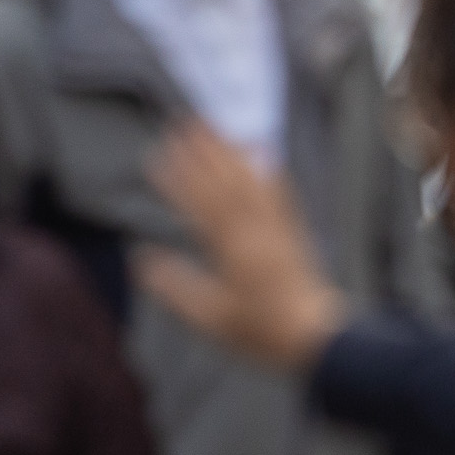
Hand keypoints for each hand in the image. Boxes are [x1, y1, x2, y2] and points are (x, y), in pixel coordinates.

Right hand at [133, 123, 345, 370]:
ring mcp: (275, 226)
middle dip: (201, 149)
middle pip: (223, 180)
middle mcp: (254, 229)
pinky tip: (259, 149)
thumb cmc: (259, 331)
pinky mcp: (291, 229)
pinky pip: (278, 190)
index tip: (155, 155)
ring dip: (228, 149)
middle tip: (182, 120)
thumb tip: (141, 260)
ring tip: (211, 125)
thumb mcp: (209, 317)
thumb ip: (175, 287)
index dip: (175, 178)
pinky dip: (266, 166)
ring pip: (248, 178)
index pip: (197, 204)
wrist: (313, 334)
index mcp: (231, 248)